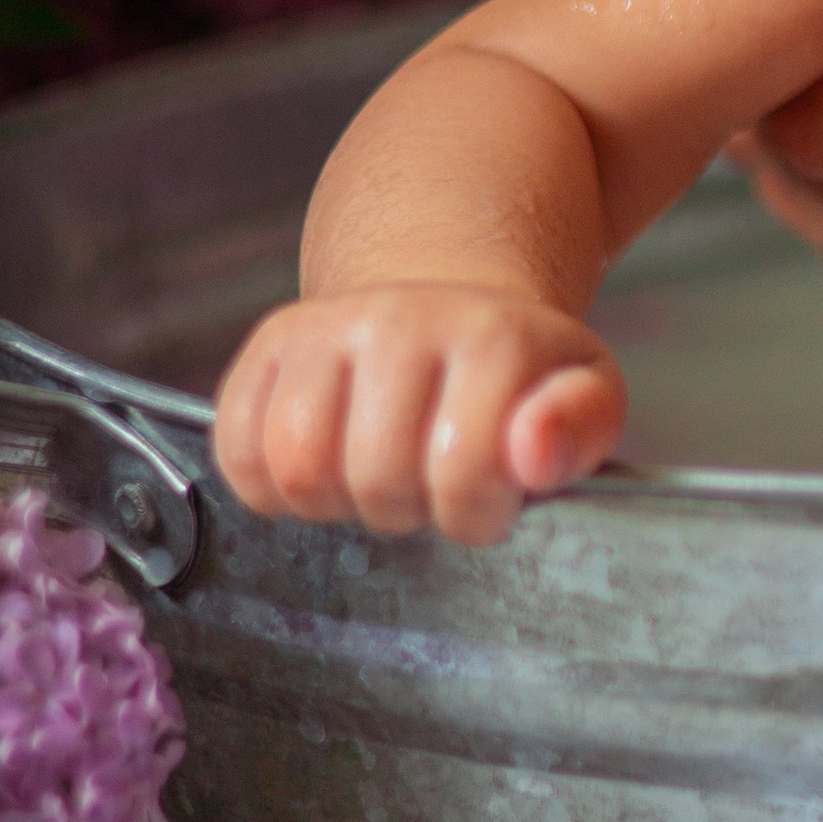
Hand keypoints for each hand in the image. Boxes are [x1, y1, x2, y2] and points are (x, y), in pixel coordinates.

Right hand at [213, 287, 624, 542]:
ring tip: (381, 481)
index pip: (464, 475)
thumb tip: (534, 452)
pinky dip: (273, 488)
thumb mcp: (584, 394)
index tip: (488, 501)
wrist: (451, 305)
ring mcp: (326, 325)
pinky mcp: (270, 343)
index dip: (475, 517)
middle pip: (375, 478)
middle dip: (409, 512)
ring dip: (338, 504)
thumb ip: (577, 427)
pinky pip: (238, 450)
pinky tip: (328, 471)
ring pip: (297, 467)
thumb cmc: (519, 376)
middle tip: (432, 488)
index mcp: (493, 335)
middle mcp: (401, 316)